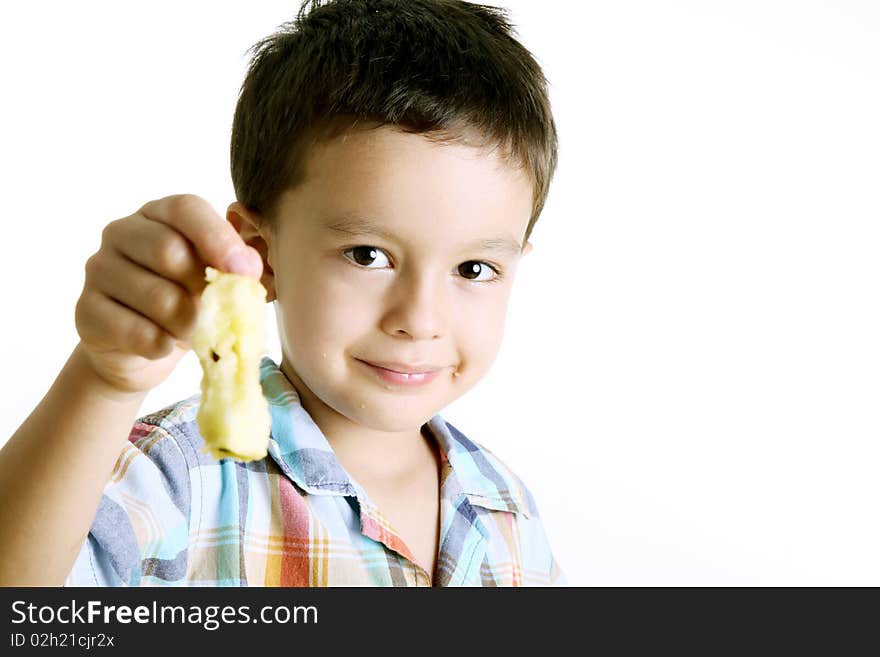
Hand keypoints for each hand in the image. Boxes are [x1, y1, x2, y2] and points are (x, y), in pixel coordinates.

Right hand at [74, 194, 262, 393]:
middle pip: (169, 251)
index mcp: (159, 214)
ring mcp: (98, 269)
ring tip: (191, 331)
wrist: (141, 349)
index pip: (186, 209)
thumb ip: (235, 267)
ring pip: (157, 297)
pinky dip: (162, 345)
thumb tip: (248, 266)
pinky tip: (164, 344)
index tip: (245, 271)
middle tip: (215, 311)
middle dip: (202, 289)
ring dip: (187, 324)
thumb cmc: (187, 302)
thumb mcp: (217, 280)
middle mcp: (122, 233)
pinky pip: (136, 331)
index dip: (218, 238)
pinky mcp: (86, 310)